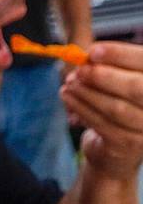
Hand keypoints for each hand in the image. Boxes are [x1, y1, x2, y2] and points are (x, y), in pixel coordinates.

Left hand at [61, 41, 142, 180]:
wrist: (117, 152)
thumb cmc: (121, 107)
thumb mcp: (120, 83)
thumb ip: (112, 68)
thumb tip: (88, 56)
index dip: (121, 55)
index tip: (94, 51)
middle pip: (137, 87)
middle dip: (104, 76)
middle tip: (80, 70)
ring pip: (116, 107)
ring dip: (88, 93)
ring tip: (69, 83)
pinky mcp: (129, 144)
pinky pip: (102, 124)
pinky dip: (82, 109)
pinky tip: (68, 98)